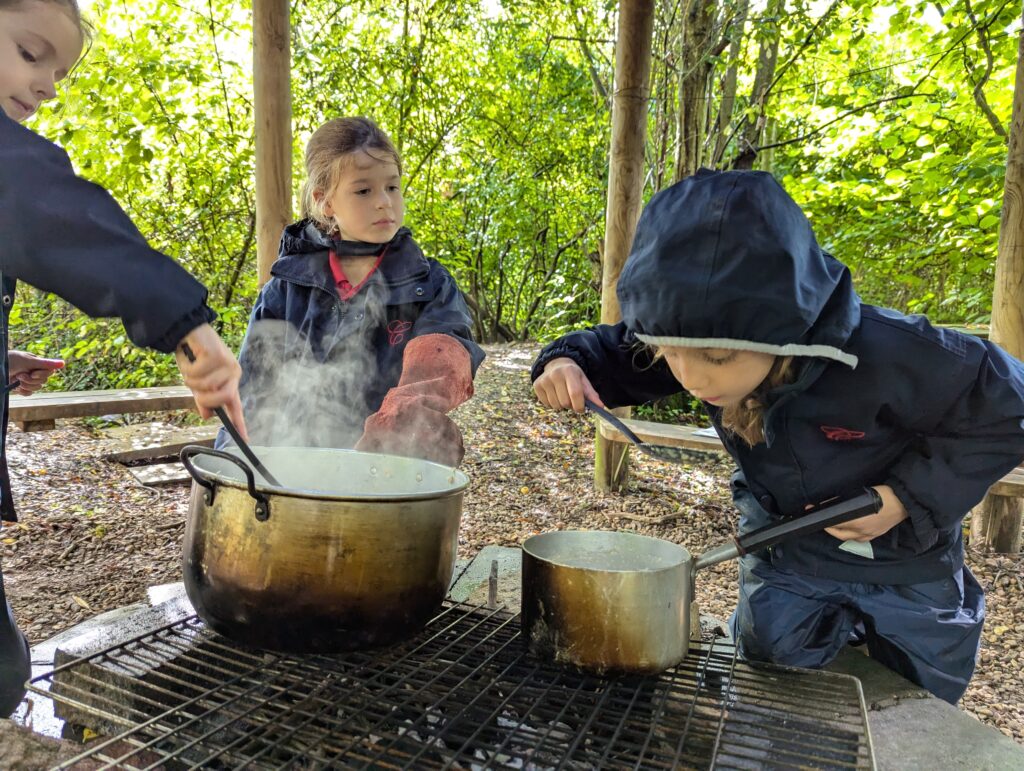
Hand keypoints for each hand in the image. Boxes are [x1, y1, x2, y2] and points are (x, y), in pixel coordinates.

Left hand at [7, 351, 64, 394]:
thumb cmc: (9, 360)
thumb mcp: (27, 361)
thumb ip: (45, 363)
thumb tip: (63, 363)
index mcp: (37, 363)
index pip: (49, 371)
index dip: (42, 374)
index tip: (33, 372)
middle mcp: (34, 371)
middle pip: (43, 381)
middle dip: (32, 379)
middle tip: (20, 375)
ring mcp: (28, 380)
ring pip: (37, 387)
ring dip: (26, 385)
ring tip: (17, 379)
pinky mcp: (22, 388)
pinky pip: (29, 393)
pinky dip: (23, 391)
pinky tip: (16, 386)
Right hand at [174, 324, 246, 439]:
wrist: (188, 331)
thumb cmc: (194, 357)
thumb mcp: (197, 382)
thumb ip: (203, 398)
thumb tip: (207, 415)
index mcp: (229, 382)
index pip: (235, 405)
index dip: (239, 423)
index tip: (245, 439)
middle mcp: (233, 373)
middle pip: (221, 398)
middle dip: (203, 397)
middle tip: (194, 386)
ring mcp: (227, 364)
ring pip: (206, 386)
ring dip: (191, 379)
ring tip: (191, 367)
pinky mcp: (218, 355)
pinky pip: (198, 374)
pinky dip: (188, 368)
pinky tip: (191, 357)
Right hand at [533, 357, 603, 412]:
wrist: (556, 364)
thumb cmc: (573, 375)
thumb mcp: (583, 380)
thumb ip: (591, 394)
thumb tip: (600, 407)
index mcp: (569, 371)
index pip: (575, 394)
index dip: (579, 405)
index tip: (581, 409)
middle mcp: (555, 374)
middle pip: (565, 402)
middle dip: (571, 405)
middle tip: (571, 399)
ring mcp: (544, 380)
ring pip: (556, 406)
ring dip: (561, 405)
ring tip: (562, 395)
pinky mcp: (537, 385)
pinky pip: (547, 404)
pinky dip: (552, 403)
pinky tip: (554, 394)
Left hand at [825, 485, 907, 541]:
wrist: (904, 502)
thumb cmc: (883, 495)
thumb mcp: (862, 495)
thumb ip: (847, 501)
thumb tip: (831, 502)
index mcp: (857, 521)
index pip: (834, 523)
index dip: (823, 517)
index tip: (812, 509)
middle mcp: (862, 531)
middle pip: (839, 533)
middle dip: (828, 527)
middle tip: (821, 519)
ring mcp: (869, 535)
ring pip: (848, 537)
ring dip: (839, 532)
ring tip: (832, 524)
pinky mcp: (876, 535)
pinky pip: (859, 538)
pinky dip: (851, 535)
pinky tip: (848, 529)